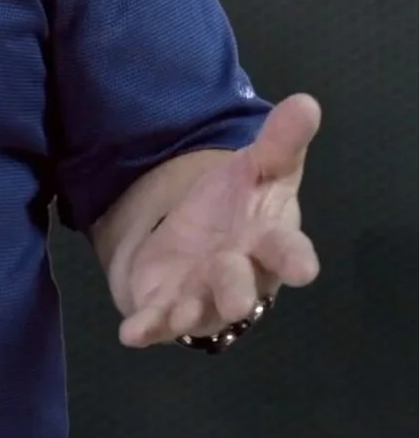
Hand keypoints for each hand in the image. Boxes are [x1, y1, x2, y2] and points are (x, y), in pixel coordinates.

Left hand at [118, 93, 322, 347]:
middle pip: (242, 284)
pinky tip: (130, 334)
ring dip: (189, 313)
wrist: (202, 234)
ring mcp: (204, 296)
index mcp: (269, 242)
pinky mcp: (168, 307)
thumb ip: (280, 142)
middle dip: (237, 289)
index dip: (296, 258)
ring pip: (201, 310)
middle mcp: (242, 275)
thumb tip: (307, 102)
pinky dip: (147, 329)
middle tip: (235, 297)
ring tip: (175, 316)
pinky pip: (158, 322)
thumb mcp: (258, 169)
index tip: (304, 269)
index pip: (288, 250)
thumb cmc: (240, 206)